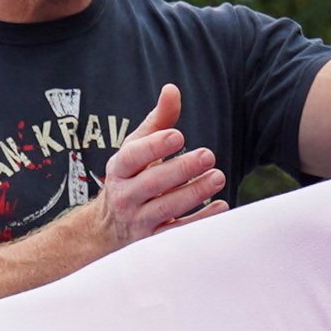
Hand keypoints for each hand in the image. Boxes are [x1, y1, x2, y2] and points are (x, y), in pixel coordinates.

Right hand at [89, 84, 224, 248]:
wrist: (109, 229)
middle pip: (152, 183)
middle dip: (181, 169)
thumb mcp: (136, 149)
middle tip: (209, 155)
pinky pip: (177, 233)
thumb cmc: (131, 178)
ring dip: (194, 193)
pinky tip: (221, 206)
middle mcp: (125, 196)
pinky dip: (200, 221)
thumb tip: (172, 89)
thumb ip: (157, 121)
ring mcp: (138, 221)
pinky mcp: (153, 241)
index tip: (178, 136)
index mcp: (119, 169)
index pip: (133, 157)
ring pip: (166, 208)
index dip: (154, 146)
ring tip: (218, 177)